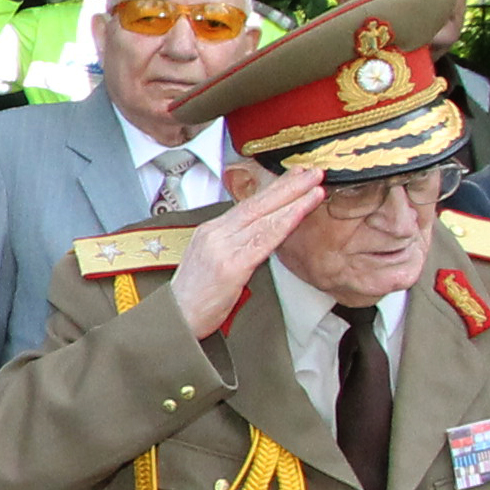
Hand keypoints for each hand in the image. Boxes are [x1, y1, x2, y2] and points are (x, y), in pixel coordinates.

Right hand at [169, 163, 323, 338]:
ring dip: (293, 199)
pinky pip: (264, 239)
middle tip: (312, 171)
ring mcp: (222, 247)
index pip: (247, 204)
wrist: (174, 318)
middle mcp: (215, 234)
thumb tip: (260, 236)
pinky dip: (285, 222)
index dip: (274, 188)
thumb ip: (235, 245)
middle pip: (256, 204)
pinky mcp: (231, 265)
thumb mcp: (212, 262)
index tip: (295, 176)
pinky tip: (300, 212)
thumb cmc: (195, 296)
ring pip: (263, 217)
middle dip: (288, 185)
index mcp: (211, 231)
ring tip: (315, 187)